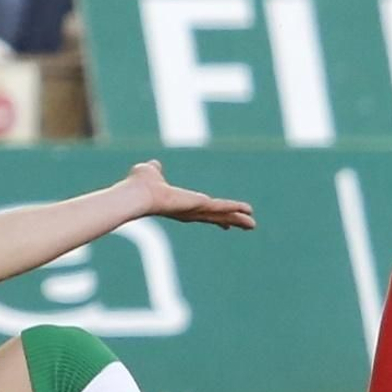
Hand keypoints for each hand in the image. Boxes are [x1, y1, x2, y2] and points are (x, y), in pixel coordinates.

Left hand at [126, 157, 255, 230]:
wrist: (138, 194)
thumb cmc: (139, 185)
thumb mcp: (150, 172)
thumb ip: (155, 170)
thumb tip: (153, 165)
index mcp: (180, 205)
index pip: (202, 212)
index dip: (216, 217)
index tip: (226, 224)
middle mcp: (189, 211)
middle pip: (216, 217)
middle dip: (232, 221)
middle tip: (249, 226)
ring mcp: (195, 210)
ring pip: (222, 215)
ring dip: (238, 219)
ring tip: (253, 224)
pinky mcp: (200, 205)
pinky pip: (222, 206)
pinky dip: (235, 208)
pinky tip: (248, 210)